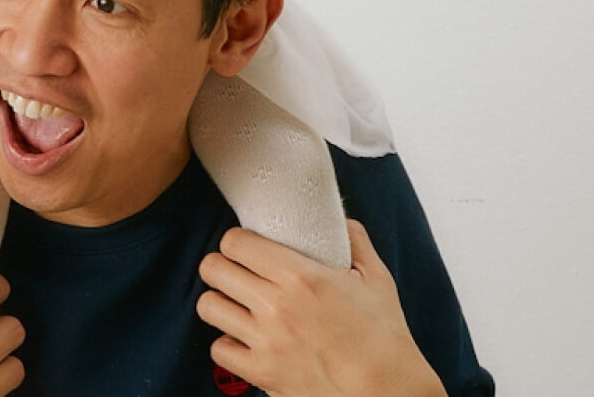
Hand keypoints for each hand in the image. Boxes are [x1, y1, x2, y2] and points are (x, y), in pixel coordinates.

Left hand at [197, 221, 444, 396]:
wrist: (389, 396)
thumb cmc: (385, 339)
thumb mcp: (376, 279)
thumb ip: (354, 241)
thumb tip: (340, 219)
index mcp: (301, 276)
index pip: (235, 242)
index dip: (237, 240)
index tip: (247, 246)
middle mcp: (277, 306)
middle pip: (212, 268)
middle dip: (222, 264)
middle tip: (236, 270)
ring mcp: (266, 342)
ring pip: (208, 306)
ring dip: (220, 300)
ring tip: (236, 301)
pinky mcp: (263, 374)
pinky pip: (219, 349)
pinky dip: (228, 342)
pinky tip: (245, 337)